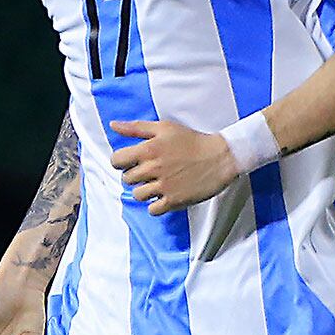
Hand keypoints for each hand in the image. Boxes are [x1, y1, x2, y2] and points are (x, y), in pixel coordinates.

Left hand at [109, 120, 240, 215]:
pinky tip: (164, 195)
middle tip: (150, 171)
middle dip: (135, 175)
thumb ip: (136, 127)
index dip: (120, 161)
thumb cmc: (192, 141)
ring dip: (144, 191)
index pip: (116, 161)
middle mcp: (154, 168)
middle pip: (127, 179)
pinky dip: (156, 205)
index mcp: (149, 149)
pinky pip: (152, 210)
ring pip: (138, 195)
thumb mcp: (164, 127)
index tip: (131, 162)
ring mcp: (164, 186)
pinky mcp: (174, 200)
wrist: (220, 157)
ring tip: (158, 183)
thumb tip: (113, 125)